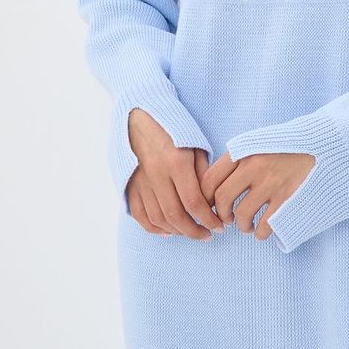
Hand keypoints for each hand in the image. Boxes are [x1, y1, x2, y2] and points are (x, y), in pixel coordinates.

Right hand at [125, 108, 225, 239]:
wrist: (139, 113)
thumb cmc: (172, 127)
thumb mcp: (195, 143)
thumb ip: (203, 172)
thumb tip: (211, 201)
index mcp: (176, 162)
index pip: (194, 203)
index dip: (209, 220)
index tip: (220, 227)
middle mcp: (156, 174)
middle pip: (176, 216)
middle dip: (194, 231)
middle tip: (207, 235)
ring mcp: (140, 180)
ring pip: (158, 219)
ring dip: (177, 231)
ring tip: (191, 231)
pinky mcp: (129, 183)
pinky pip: (139, 214)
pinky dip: (154, 227)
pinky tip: (168, 230)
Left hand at [199, 150, 315, 242]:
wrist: (323, 146)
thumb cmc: (287, 146)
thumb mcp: (258, 143)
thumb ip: (238, 159)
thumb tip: (213, 185)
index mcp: (244, 150)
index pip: (210, 178)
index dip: (204, 198)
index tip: (208, 207)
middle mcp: (255, 166)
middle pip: (222, 198)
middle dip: (220, 215)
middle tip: (226, 220)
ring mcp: (272, 183)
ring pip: (242, 215)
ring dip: (241, 226)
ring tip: (246, 225)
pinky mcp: (288, 199)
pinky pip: (264, 226)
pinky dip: (260, 233)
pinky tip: (262, 230)